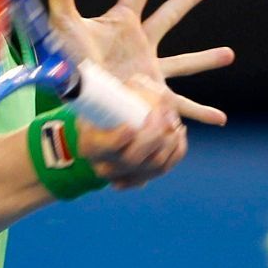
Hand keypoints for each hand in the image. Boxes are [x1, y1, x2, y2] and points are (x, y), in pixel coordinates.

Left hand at [44, 0, 233, 125]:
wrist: (72, 100)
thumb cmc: (65, 62)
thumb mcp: (64, 25)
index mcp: (121, 25)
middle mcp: (139, 45)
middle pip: (167, 17)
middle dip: (184, 1)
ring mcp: (147, 71)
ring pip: (184, 63)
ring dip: (206, 59)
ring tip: (229, 54)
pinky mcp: (151, 97)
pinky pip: (181, 105)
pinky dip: (200, 112)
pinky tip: (219, 119)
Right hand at [78, 75, 187, 189]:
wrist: (118, 116)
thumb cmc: (117, 99)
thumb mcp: (121, 90)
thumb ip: (138, 92)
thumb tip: (162, 109)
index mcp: (90, 143)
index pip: (105, 147)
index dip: (119, 139)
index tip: (131, 126)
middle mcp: (104, 165)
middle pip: (132, 159)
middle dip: (154, 137)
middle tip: (166, 116)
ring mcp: (124, 176)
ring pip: (154, 165)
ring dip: (170, 140)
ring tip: (173, 119)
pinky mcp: (143, 177)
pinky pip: (166, 167)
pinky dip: (176, 149)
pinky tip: (177, 132)